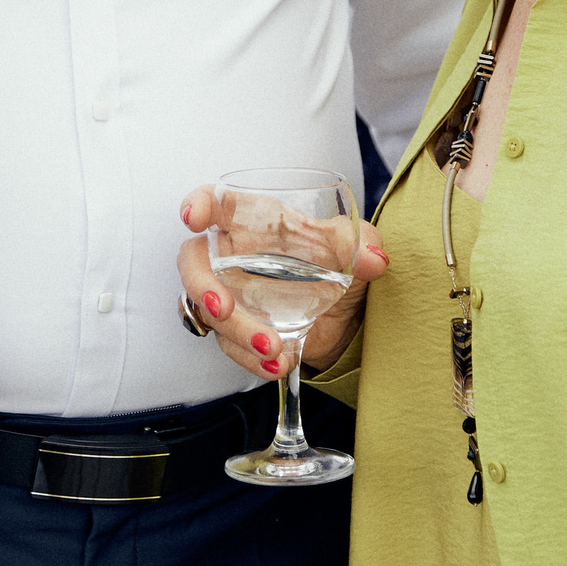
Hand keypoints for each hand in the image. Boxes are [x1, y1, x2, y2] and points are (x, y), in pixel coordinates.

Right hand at [174, 185, 388, 379]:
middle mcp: (236, 256)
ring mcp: (233, 294)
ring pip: (208, 311)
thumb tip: (374, 259)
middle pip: (194, 263)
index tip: (193, 216)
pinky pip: (228, 345)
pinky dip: (250, 358)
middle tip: (222, 309)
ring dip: (236, 333)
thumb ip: (361, 245)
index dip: (199, 204)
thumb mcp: (355, 248)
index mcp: (257, 222)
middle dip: (201, 286)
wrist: (349, 315)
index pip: (218, 202)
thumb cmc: (341, 264)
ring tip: (275, 347)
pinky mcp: (239, 330)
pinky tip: (279, 363)